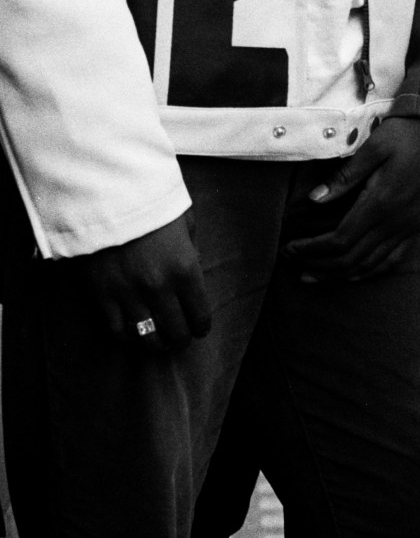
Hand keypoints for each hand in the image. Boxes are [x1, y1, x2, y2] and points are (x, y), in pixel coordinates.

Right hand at [80, 212, 212, 351]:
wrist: (105, 194)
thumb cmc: (150, 203)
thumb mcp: (185, 222)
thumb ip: (192, 251)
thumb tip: (192, 272)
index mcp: (186, 268)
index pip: (199, 313)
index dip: (201, 326)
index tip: (199, 329)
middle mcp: (160, 286)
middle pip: (175, 330)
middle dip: (180, 339)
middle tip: (179, 338)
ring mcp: (129, 293)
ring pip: (146, 336)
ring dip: (155, 344)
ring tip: (157, 343)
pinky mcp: (101, 294)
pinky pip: (115, 328)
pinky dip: (125, 336)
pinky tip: (131, 334)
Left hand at [285, 118, 419, 281]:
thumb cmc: (406, 135)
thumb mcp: (373, 147)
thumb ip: (344, 176)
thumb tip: (313, 200)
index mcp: (383, 201)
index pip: (340, 239)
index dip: (311, 249)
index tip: (289, 247)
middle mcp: (397, 221)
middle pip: (351, 258)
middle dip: (318, 264)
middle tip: (291, 260)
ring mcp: (409, 227)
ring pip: (370, 265)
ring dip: (338, 273)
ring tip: (312, 274)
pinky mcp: (417, 228)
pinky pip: (392, 261)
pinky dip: (368, 272)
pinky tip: (350, 275)